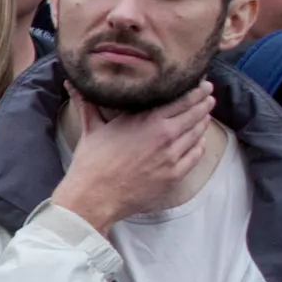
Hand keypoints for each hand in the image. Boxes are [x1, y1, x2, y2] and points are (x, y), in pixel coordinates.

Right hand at [50, 95, 216, 234]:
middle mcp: (165, 135)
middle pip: (195, 114)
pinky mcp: (174, 175)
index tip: (203, 83)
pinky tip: (199, 140)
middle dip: (204, 103)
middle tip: (209, 95)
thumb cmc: (92, 163)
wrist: (94, 197)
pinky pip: (195, 155)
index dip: (196, 90)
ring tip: (205, 115)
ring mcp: (172, 157)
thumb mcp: (92, 129)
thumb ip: (88, 104)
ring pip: (197, 134)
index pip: (182, 99)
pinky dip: (199, 145)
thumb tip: (72, 85)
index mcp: (148, 120)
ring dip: (203, 122)